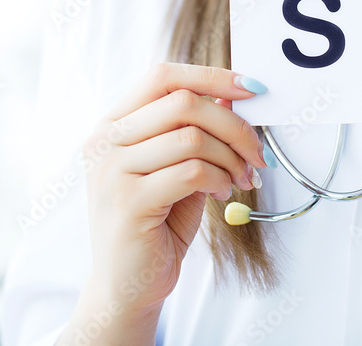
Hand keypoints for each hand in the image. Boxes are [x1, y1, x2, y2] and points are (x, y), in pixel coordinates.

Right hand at [69, 63, 266, 339]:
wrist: (128, 284)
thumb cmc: (156, 222)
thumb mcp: (178, 166)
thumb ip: (195, 130)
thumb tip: (232, 95)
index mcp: (112, 124)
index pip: (162, 76)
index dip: (211, 76)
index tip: (252, 88)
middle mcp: (104, 141)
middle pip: (183, 103)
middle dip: (233, 124)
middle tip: (257, 151)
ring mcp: (111, 170)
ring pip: (192, 138)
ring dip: (231, 157)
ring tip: (241, 178)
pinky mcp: (128, 202)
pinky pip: (191, 172)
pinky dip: (219, 179)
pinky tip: (223, 193)